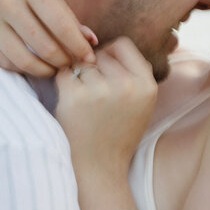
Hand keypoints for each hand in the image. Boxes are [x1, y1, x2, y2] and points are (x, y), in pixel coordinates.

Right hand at [0, 0, 95, 76]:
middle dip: (65, 61)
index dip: (79, 46)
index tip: (89, 57)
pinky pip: (3, 61)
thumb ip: (60, 10)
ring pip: (24, 60)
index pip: (62, 24)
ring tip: (54, 68)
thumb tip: (89, 39)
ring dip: (45, 70)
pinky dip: (22, 68)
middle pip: (45, 47)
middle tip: (73, 64)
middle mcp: (6, 1)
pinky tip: (32, 64)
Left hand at [54, 37, 158, 178]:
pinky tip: (71, 104)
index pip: (122, 44)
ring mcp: (100, 91)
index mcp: (146, 85)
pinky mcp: (75, 98)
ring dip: (77, 77)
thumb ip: (130, 72)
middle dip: (93, 68)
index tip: (105, 71)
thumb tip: (98, 40)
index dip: (109, 54)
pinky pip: (63, 74)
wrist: (99, 168)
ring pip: (80, 64)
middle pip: (99, 54)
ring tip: (85, 104)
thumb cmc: (116, 134)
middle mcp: (126, 85)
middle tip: (94, 95)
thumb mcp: (139, 103)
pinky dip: (63, 85)